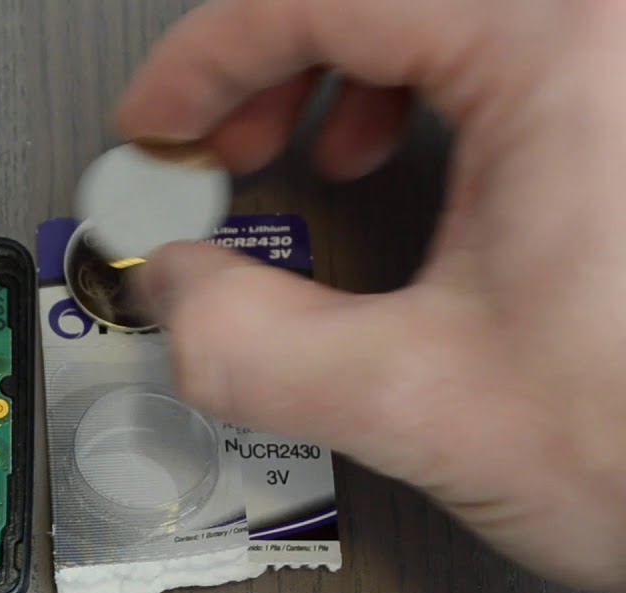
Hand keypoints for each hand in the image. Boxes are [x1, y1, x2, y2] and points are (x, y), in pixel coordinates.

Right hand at [119, 0, 625, 589]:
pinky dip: (413, 83)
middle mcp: (604, 31)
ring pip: (434, 10)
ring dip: (338, 68)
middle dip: (267, 63)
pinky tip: (397, 154)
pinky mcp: (619, 105)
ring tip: (304, 150)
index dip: (206, 61)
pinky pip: (494, 46)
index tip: (160, 125)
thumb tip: (172, 296)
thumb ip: (255, 350)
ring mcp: (618, 63)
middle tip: (215, 146)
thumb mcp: (425, 405)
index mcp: (562, 52)